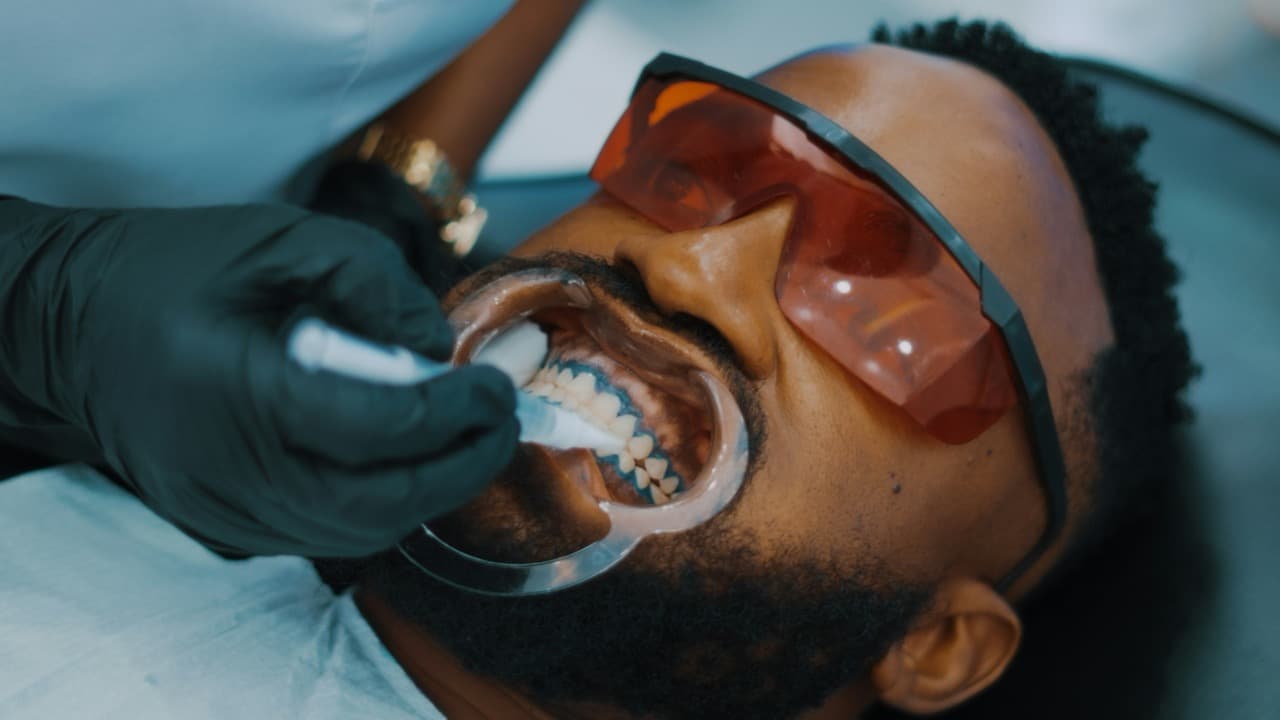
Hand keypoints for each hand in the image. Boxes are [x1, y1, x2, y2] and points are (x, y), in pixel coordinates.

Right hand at [2, 201, 517, 555]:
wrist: (65, 324)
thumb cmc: (170, 269)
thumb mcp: (278, 236)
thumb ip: (373, 278)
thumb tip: (437, 347)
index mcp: (235, 386)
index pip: (374, 426)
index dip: (454, 411)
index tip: (495, 385)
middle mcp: (227, 468)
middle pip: (376, 504)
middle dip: (460, 469)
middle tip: (501, 424)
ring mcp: (221, 509)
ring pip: (356, 534)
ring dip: (427, 493)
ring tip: (465, 440)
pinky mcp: (223, 525)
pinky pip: (324, 536)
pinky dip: (382, 505)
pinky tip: (406, 461)